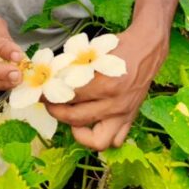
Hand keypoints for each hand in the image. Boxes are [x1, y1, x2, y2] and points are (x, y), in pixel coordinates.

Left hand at [45, 24, 169, 150]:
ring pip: (98, 140)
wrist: (147, 49)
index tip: (41, 91)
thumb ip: (74, 69)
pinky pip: (116, 140)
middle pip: (76, 118)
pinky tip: (91, 124)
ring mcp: (124, 114)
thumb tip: (51, 79)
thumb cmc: (119, 47)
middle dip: (56, 111)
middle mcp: (114, 104)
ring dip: (80, 132)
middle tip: (49, 103)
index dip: (50, 94)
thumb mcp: (93, 53)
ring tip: (71, 119)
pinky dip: (101, 136)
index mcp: (104, 85)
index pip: (68, 96)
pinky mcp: (130, 118)